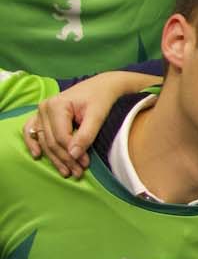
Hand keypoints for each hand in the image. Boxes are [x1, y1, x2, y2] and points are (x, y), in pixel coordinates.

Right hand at [22, 71, 158, 177]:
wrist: (103, 86)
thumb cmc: (102, 98)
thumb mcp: (98, 115)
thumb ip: (86, 134)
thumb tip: (73, 155)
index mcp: (57, 105)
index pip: (61, 137)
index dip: (72, 153)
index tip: (84, 164)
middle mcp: (44, 108)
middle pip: (52, 141)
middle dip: (65, 159)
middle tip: (78, 173)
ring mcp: (41, 112)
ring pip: (44, 141)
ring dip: (54, 158)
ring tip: (67, 172)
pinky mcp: (42, 115)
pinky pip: (31, 131)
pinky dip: (33, 144)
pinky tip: (38, 156)